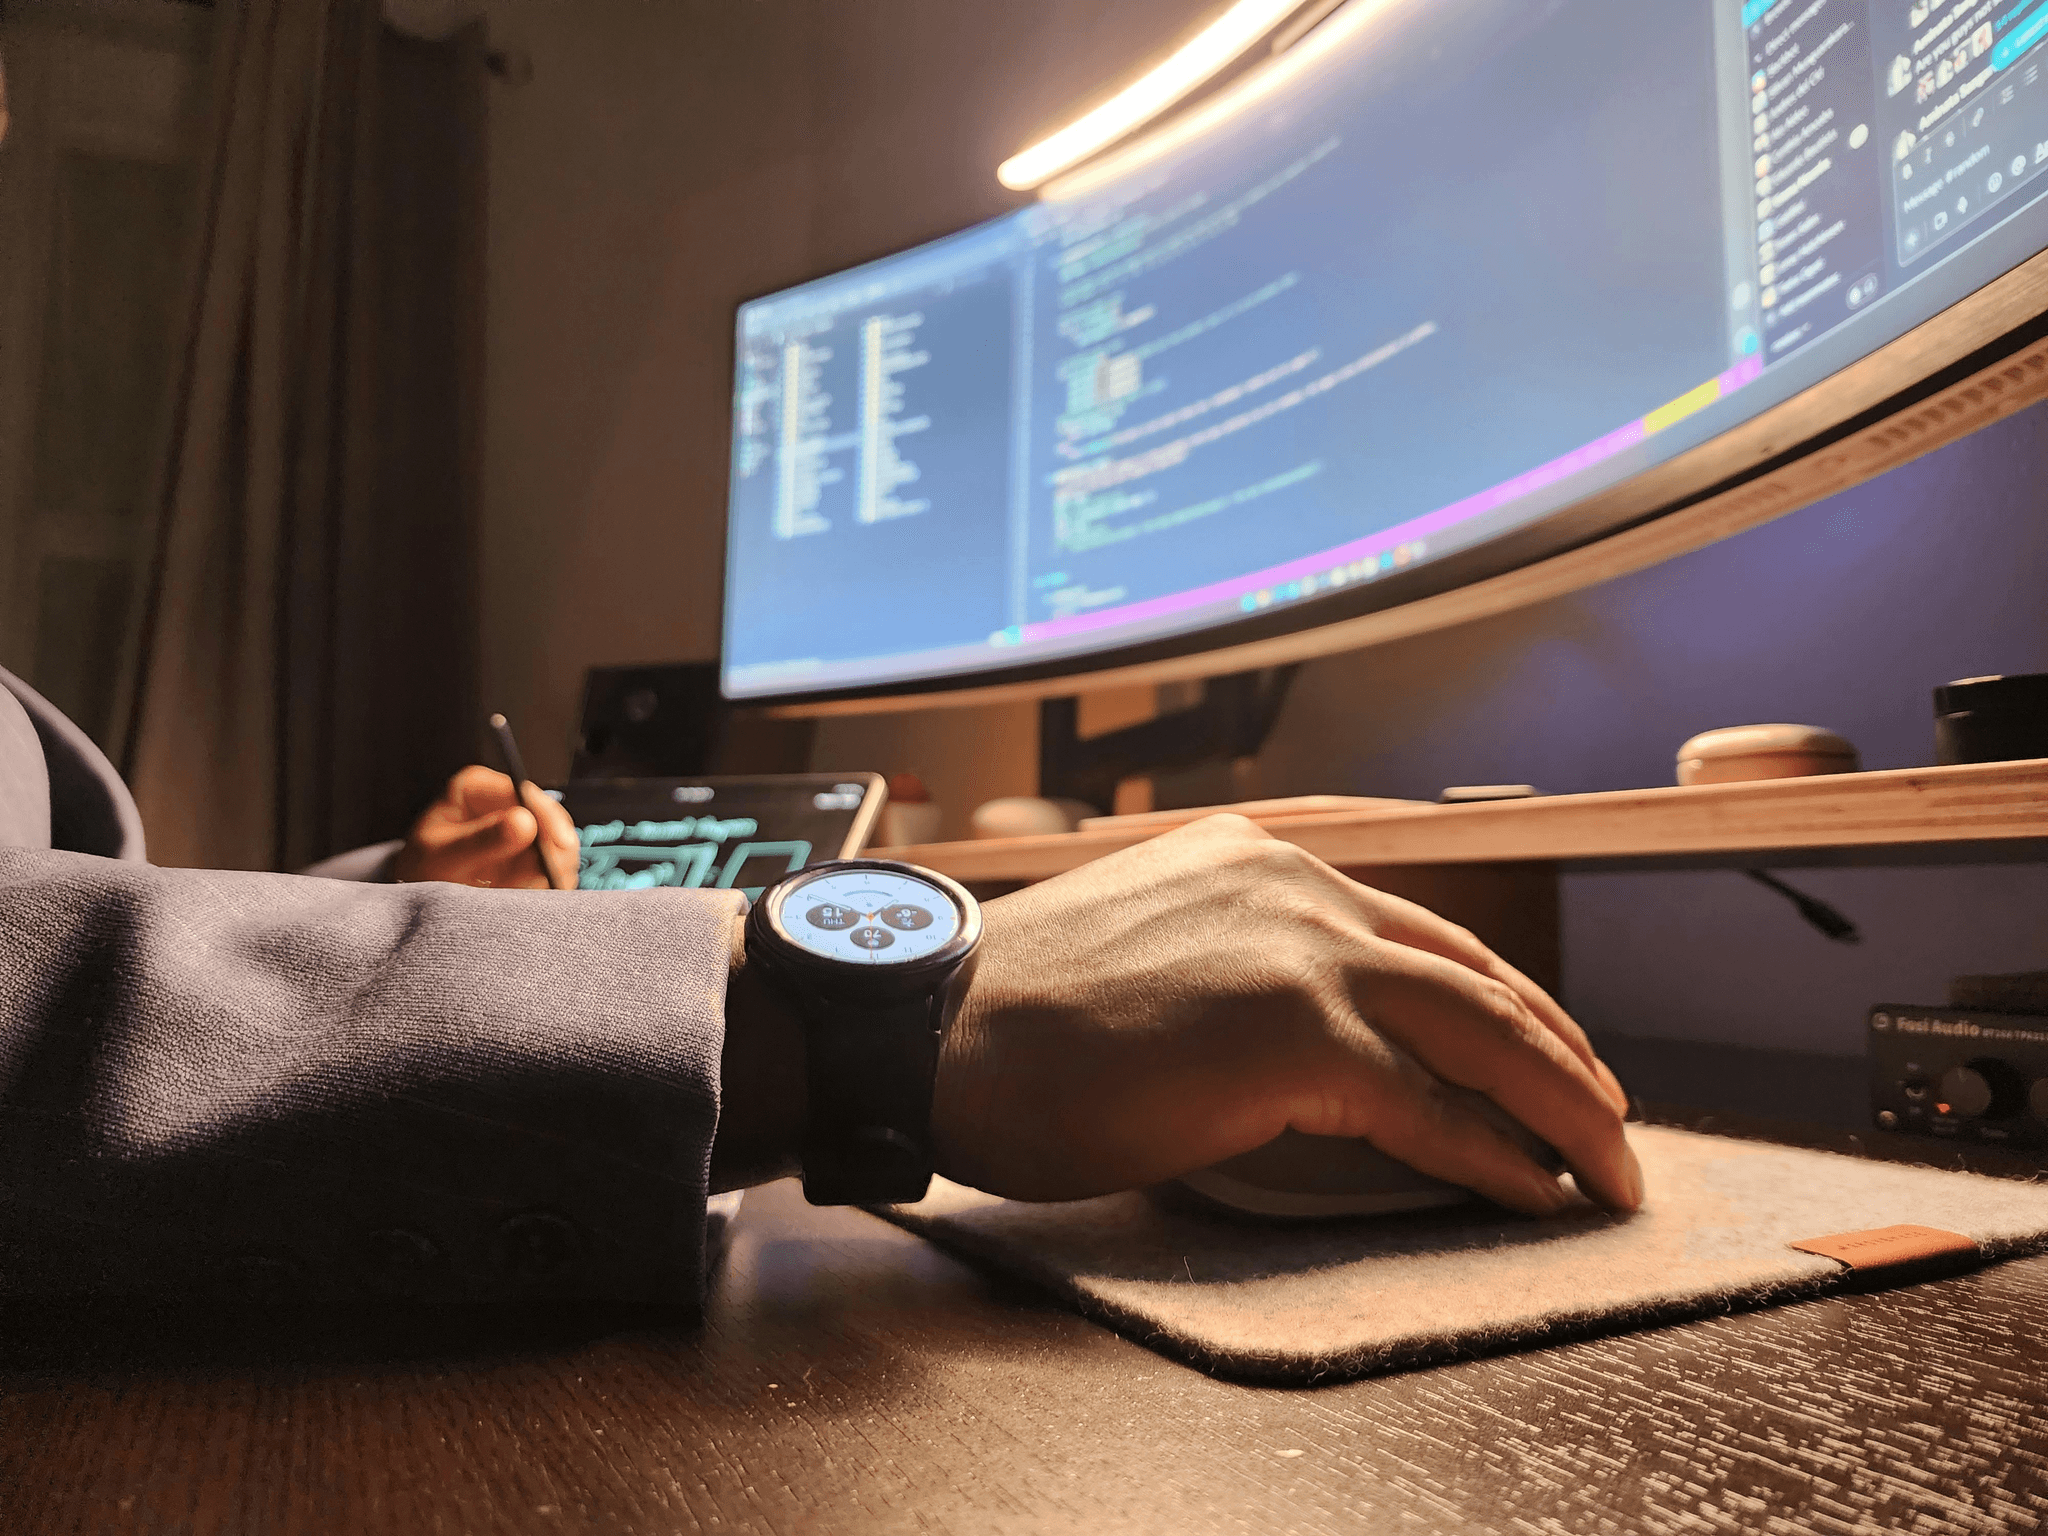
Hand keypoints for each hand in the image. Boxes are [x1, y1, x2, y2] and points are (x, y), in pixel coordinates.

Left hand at [390, 766, 579, 889]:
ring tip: (537, 889)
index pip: (522, 793)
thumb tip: (524, 821)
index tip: (557, 843)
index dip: (545, 816)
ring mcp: (522, 828)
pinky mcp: (532, 854)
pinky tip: (534, 894)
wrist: (420, 897)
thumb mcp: (441, 857)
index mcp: (476, 788)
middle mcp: (504, 802)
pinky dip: (552, 881)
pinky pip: (557, 865)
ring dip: (556, 867)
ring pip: (559, 842)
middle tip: (557, 874)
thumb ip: (480, 841)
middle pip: (549, 816)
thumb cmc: (421, 871)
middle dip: (557, 846)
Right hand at [932, 814, 1638, 1214]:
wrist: (934, 1027)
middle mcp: (1299, 887)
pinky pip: (1433, 1109)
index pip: (1421, 931)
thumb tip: (1306, 1039)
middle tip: (1607, 1118)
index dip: (1498, 1000)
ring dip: (1562, 1109)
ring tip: (1606, 1170)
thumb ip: (1241, 962)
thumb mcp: (1151, 947)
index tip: (1541, 1052)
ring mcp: (1303, 954)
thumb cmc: (1017, 1014)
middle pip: (1477, 975)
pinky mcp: (1296, 1035)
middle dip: (1560, 1055)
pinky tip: (1533, 1195)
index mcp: (1263, 860)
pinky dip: (1496, 1158)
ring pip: (1483, 1032)